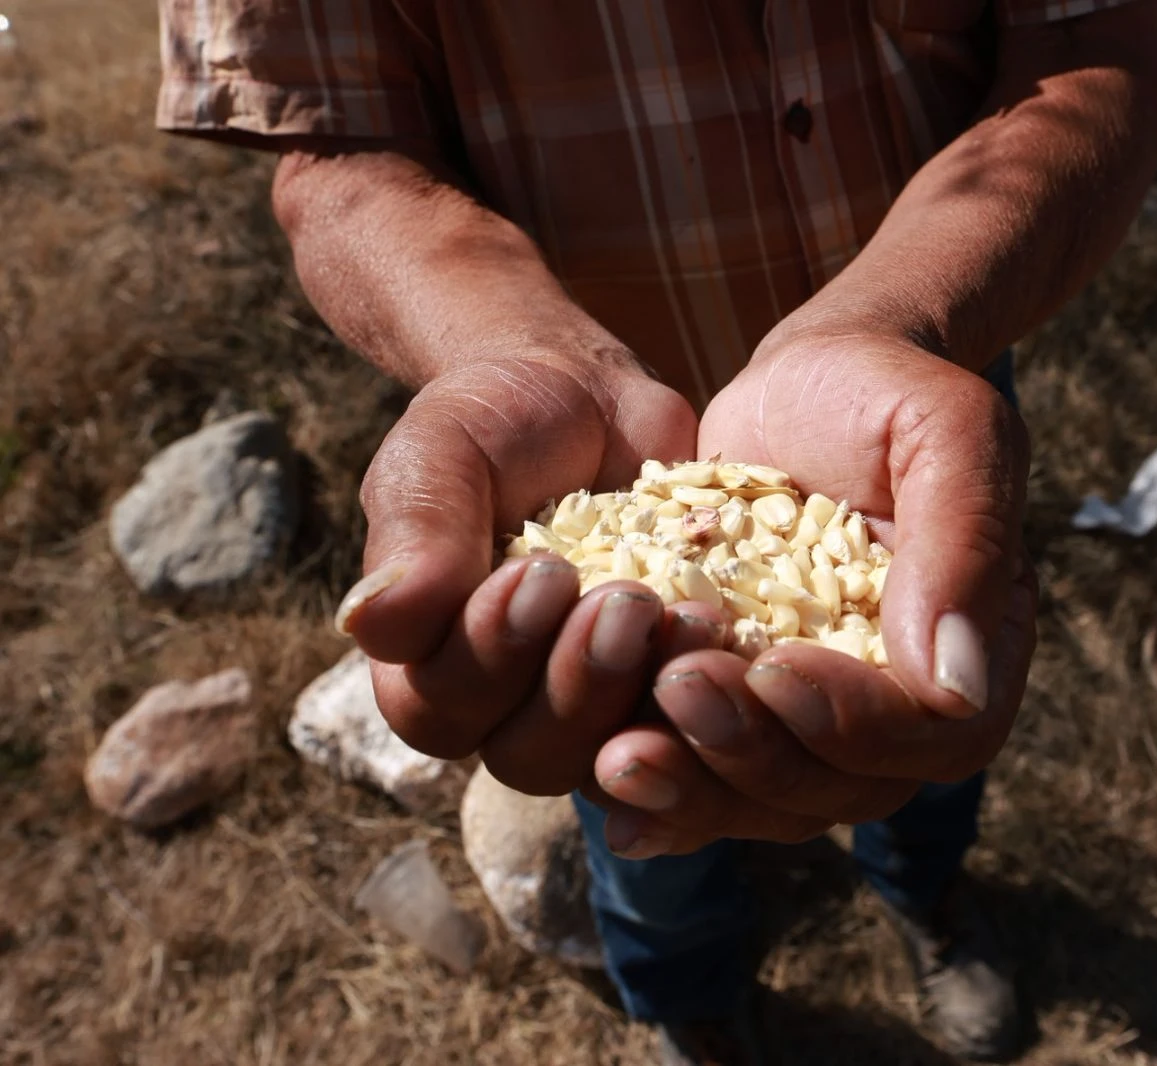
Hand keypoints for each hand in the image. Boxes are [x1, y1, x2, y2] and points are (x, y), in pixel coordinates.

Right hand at [334, 353, 706, 795]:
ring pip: (610, 758)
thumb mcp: (442, 453)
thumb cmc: (492, 421)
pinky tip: (728, 628)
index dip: (488, 659)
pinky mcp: (660, 684)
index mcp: (427, 660)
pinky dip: (706, 690)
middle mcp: (503, 703)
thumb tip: (365, 623)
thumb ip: (414, 532)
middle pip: (528, 754)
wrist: (587, 394)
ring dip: (646, 695)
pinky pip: (684, 728)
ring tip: (692, 615)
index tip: (542, 570)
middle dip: (579, 684)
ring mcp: (590, 702)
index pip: (439, 710)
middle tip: (626, 601)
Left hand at [584, 330, 1037, 856]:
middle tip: (676, 686)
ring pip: (766, 801)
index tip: (772, 667)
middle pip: (838, 787)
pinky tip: (609, 802)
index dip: (849, 722)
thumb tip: (957, 686)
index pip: (927, 734)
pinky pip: (711, 784)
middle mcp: (900, 709)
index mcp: (970, 653)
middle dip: (752, 752)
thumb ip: (962, 543)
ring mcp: (816, 720)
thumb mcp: (943, 431)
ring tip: (617, 752)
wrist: (807, 383)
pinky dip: (664, 804)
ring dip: (694, 786)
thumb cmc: (886, 394)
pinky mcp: (744, 711)